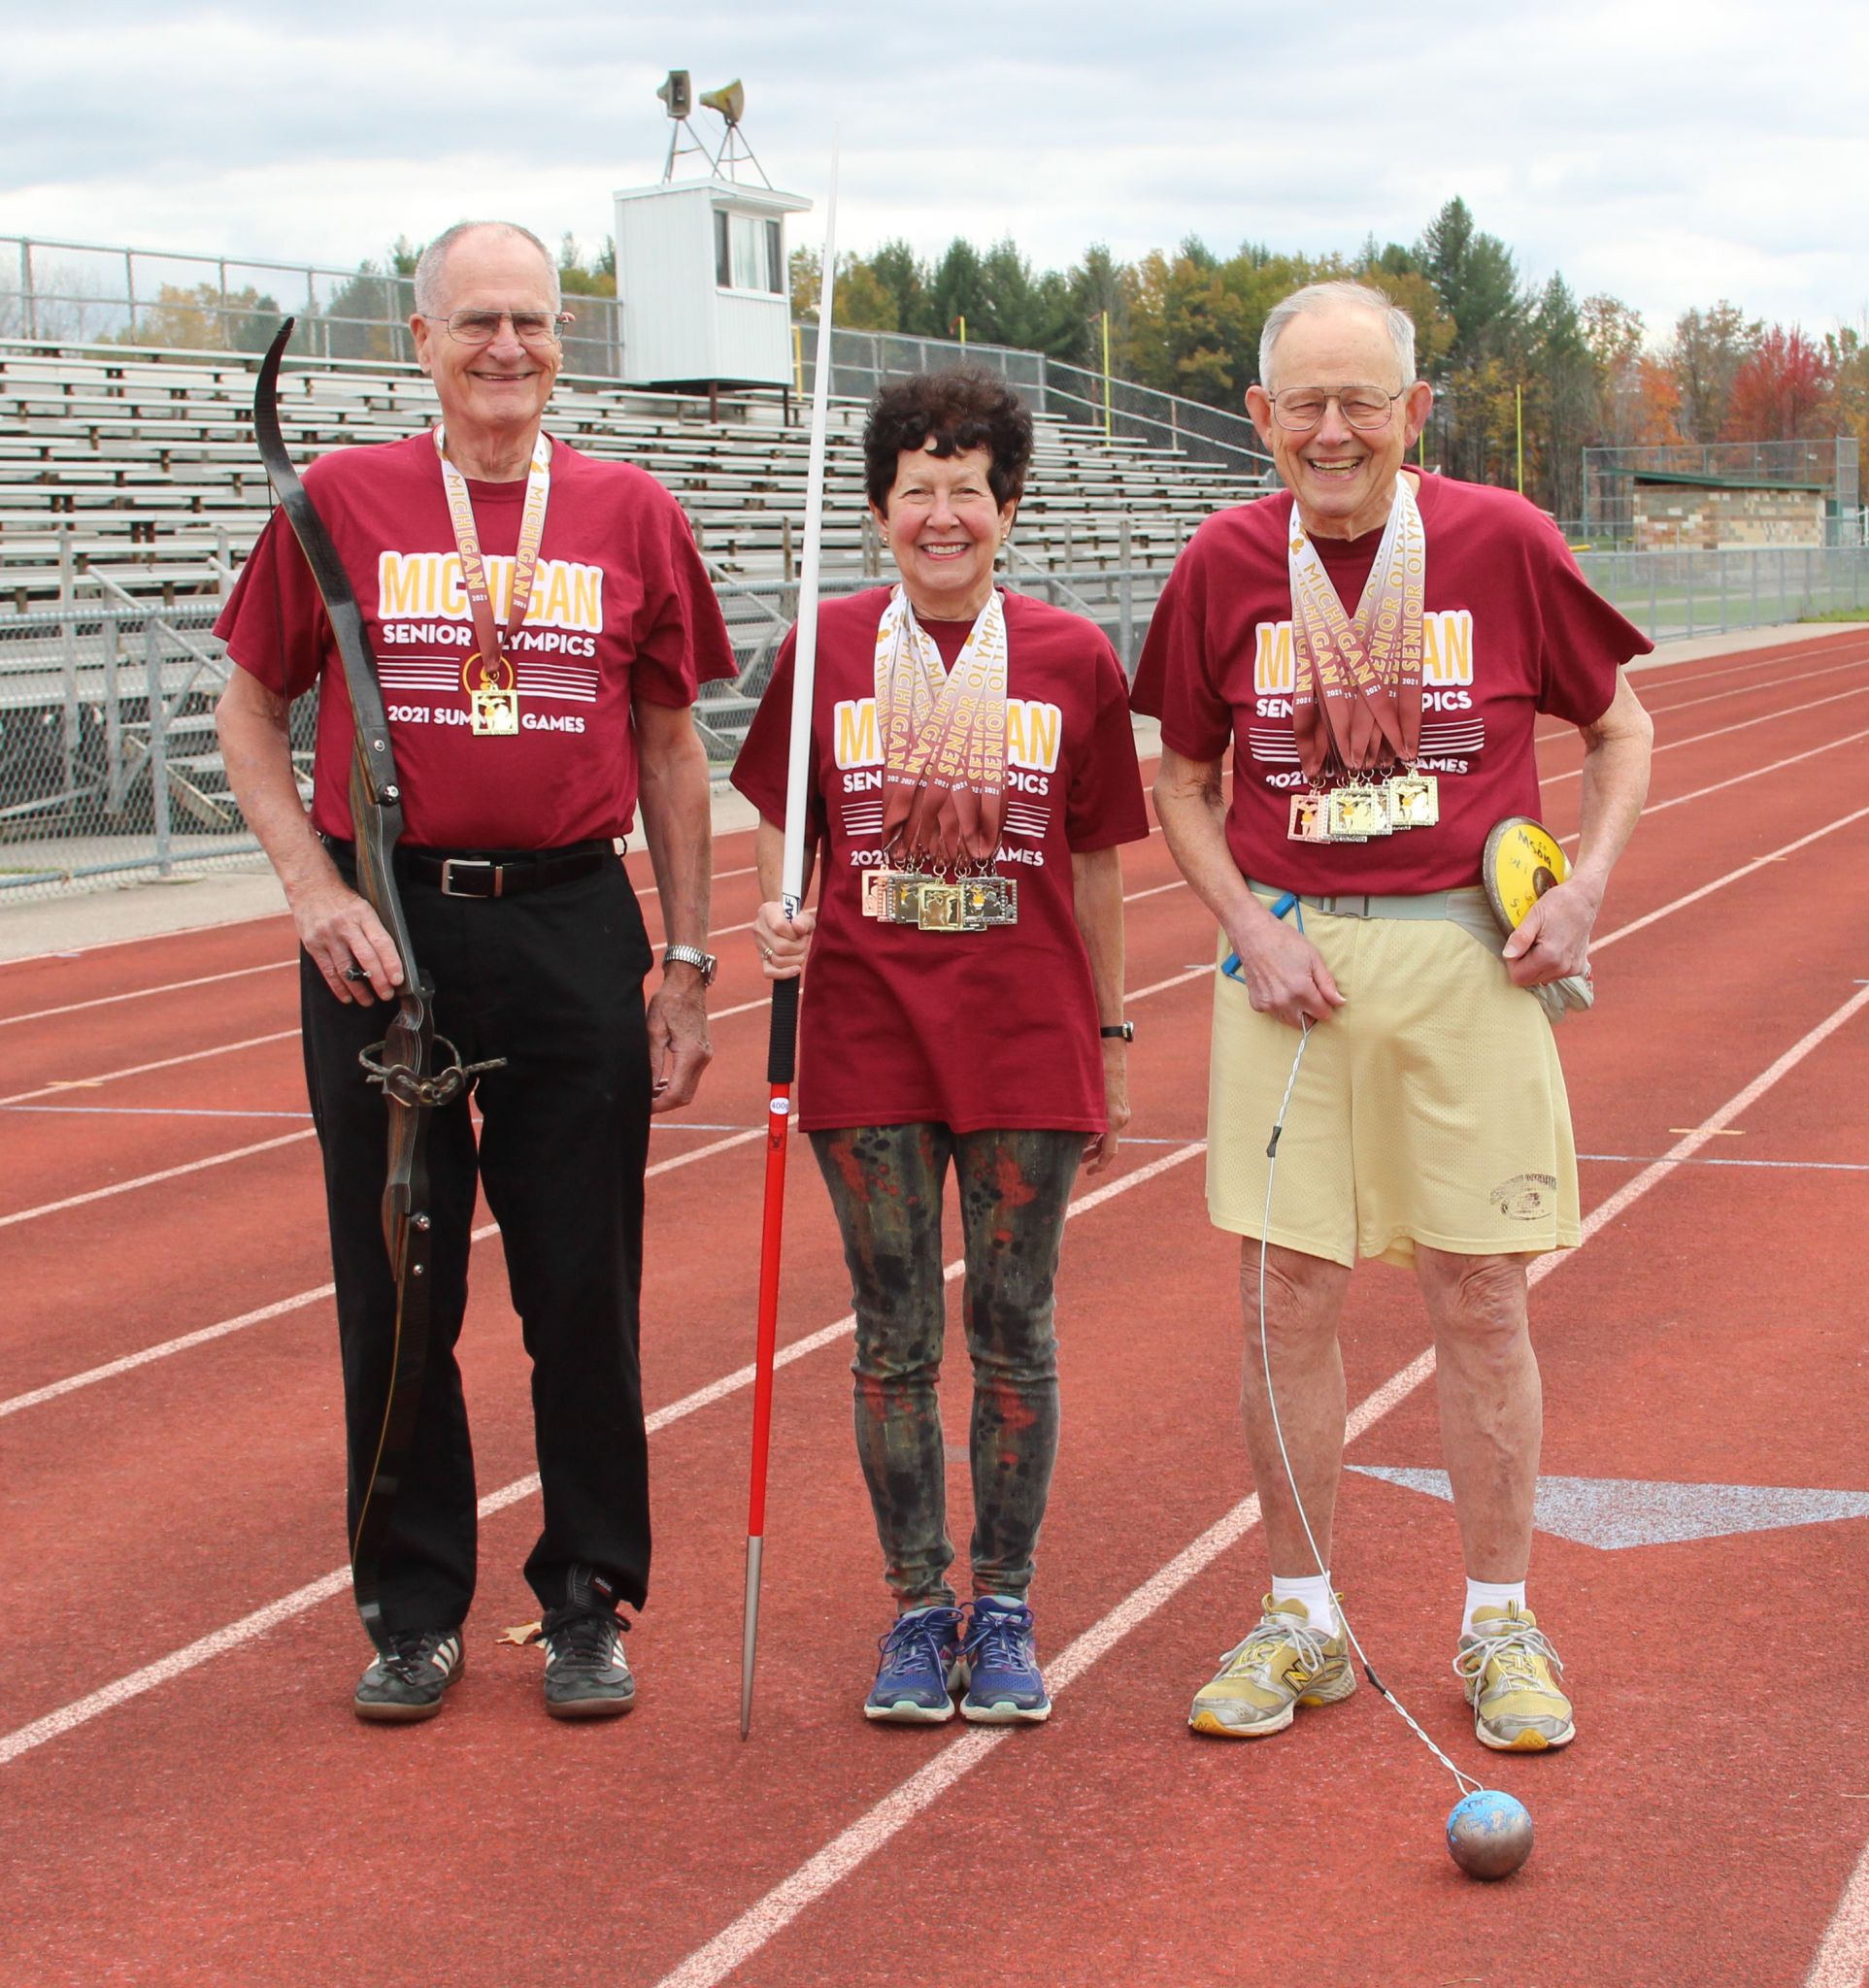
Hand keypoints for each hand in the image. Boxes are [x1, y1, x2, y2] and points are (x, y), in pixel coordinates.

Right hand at [292, 875, 403, 1004]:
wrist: (310, 886)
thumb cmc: (342, 900)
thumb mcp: (363, 906)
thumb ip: (374, 929)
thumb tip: (391, 959)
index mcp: (363, 914)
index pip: (382, 942)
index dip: (391, 963)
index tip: (398, 979)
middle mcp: (345, 925)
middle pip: (366, 957)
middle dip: (378, 980)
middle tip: (387, 994)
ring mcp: (327, 936)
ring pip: (346, 968)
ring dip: (359, 989)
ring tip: (368, 1000)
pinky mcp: (312, 945)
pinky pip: (327, 970)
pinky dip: (338, 987)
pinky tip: (347, 997)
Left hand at [647, 971, 712, 1112]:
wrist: (687, 986)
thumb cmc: (668, 1003)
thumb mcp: (653, 1031)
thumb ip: (652, 1062)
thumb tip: (646, 1086)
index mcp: (690, 1054)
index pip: (677, 1093)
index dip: (659, 1105)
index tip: (643, 1106)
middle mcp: (702, 1058)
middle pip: (685, 1096)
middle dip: (664, 1105)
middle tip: (643, 1103)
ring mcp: (705, 1056)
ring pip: (689, 1090)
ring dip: (670, 1096)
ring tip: (648, 1094)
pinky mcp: (703, 1053)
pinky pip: (691, 1078)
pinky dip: (676, 1086)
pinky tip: (660, 1083)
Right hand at [753, 900, 815, 978]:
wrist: (786, 920)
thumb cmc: (796, 918)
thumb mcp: (804, 915)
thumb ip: (803, 920)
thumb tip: (798, 928)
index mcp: (767, 911)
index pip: (779, 926)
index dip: (794, 933)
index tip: (801, 931)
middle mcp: (759, 928)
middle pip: (780, 947)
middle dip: (798, 948)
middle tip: (804, 942)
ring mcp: (759, 945)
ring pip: (778, 960)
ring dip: (796, 959)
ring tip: (801, 951)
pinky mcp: (762, 958)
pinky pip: (769, 972)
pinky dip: (785, 973)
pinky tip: (796, 969)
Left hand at [1082, 1039, 1129, 1175]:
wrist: (1111, 1051)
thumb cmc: (1095, 1072)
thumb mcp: (1086, 1100)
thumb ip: (1084, 1122)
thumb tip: (1074, 1141)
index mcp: (1113, 1120)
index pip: (1109, 1152)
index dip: (1099, 1166)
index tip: (1088, 1173)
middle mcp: (1122, 1118)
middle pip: (1108, 1146)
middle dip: (1092, 1155)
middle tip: (1077, 1160)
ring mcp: (1123, 1111)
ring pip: (1109, 1134)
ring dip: (1095, 1142)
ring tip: (1079, 1146)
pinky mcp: (1121, 1104)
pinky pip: (1111, 1123)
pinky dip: (1100, 1130)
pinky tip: (1086, 1128)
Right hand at [1223, 915, 1343, 1029]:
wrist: (1254, 936)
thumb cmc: (1285, 942)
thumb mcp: (1313, 958)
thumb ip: (1327, 983)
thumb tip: (1339, 1002)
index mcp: (1302, 991)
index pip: (1323, 1014)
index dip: (1326, 1005)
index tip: (1323, 996)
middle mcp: (1284, 1002)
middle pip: (1306, 1023)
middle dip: (1311, 1012)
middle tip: (1308, 994)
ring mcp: (1269, 1005)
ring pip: (1289, 1021)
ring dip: (1295, 1011)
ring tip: (1292, 989)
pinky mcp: (1257, 1004)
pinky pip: (1273, 1013)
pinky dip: (1278, 1006)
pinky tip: (1277, 988)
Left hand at [1501, 877, 1597, 986]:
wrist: (1583, 900)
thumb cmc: (1558, 904)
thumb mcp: (1534, 916)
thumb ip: (1520, 938)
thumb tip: (1507, 955)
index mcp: (1549, 956)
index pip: (1518, 977)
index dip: (1512, 962)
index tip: (1518, 945)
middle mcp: (1563, 968)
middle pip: (1529, 980)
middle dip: (1524, 964)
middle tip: (1530, 942)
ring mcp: (1572, 970)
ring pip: (1541, 978)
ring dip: (1536, 964)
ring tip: (1542, 943)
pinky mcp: (1578, 968)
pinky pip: (1554, 974)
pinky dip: (1549, 964)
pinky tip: (1554, 947)